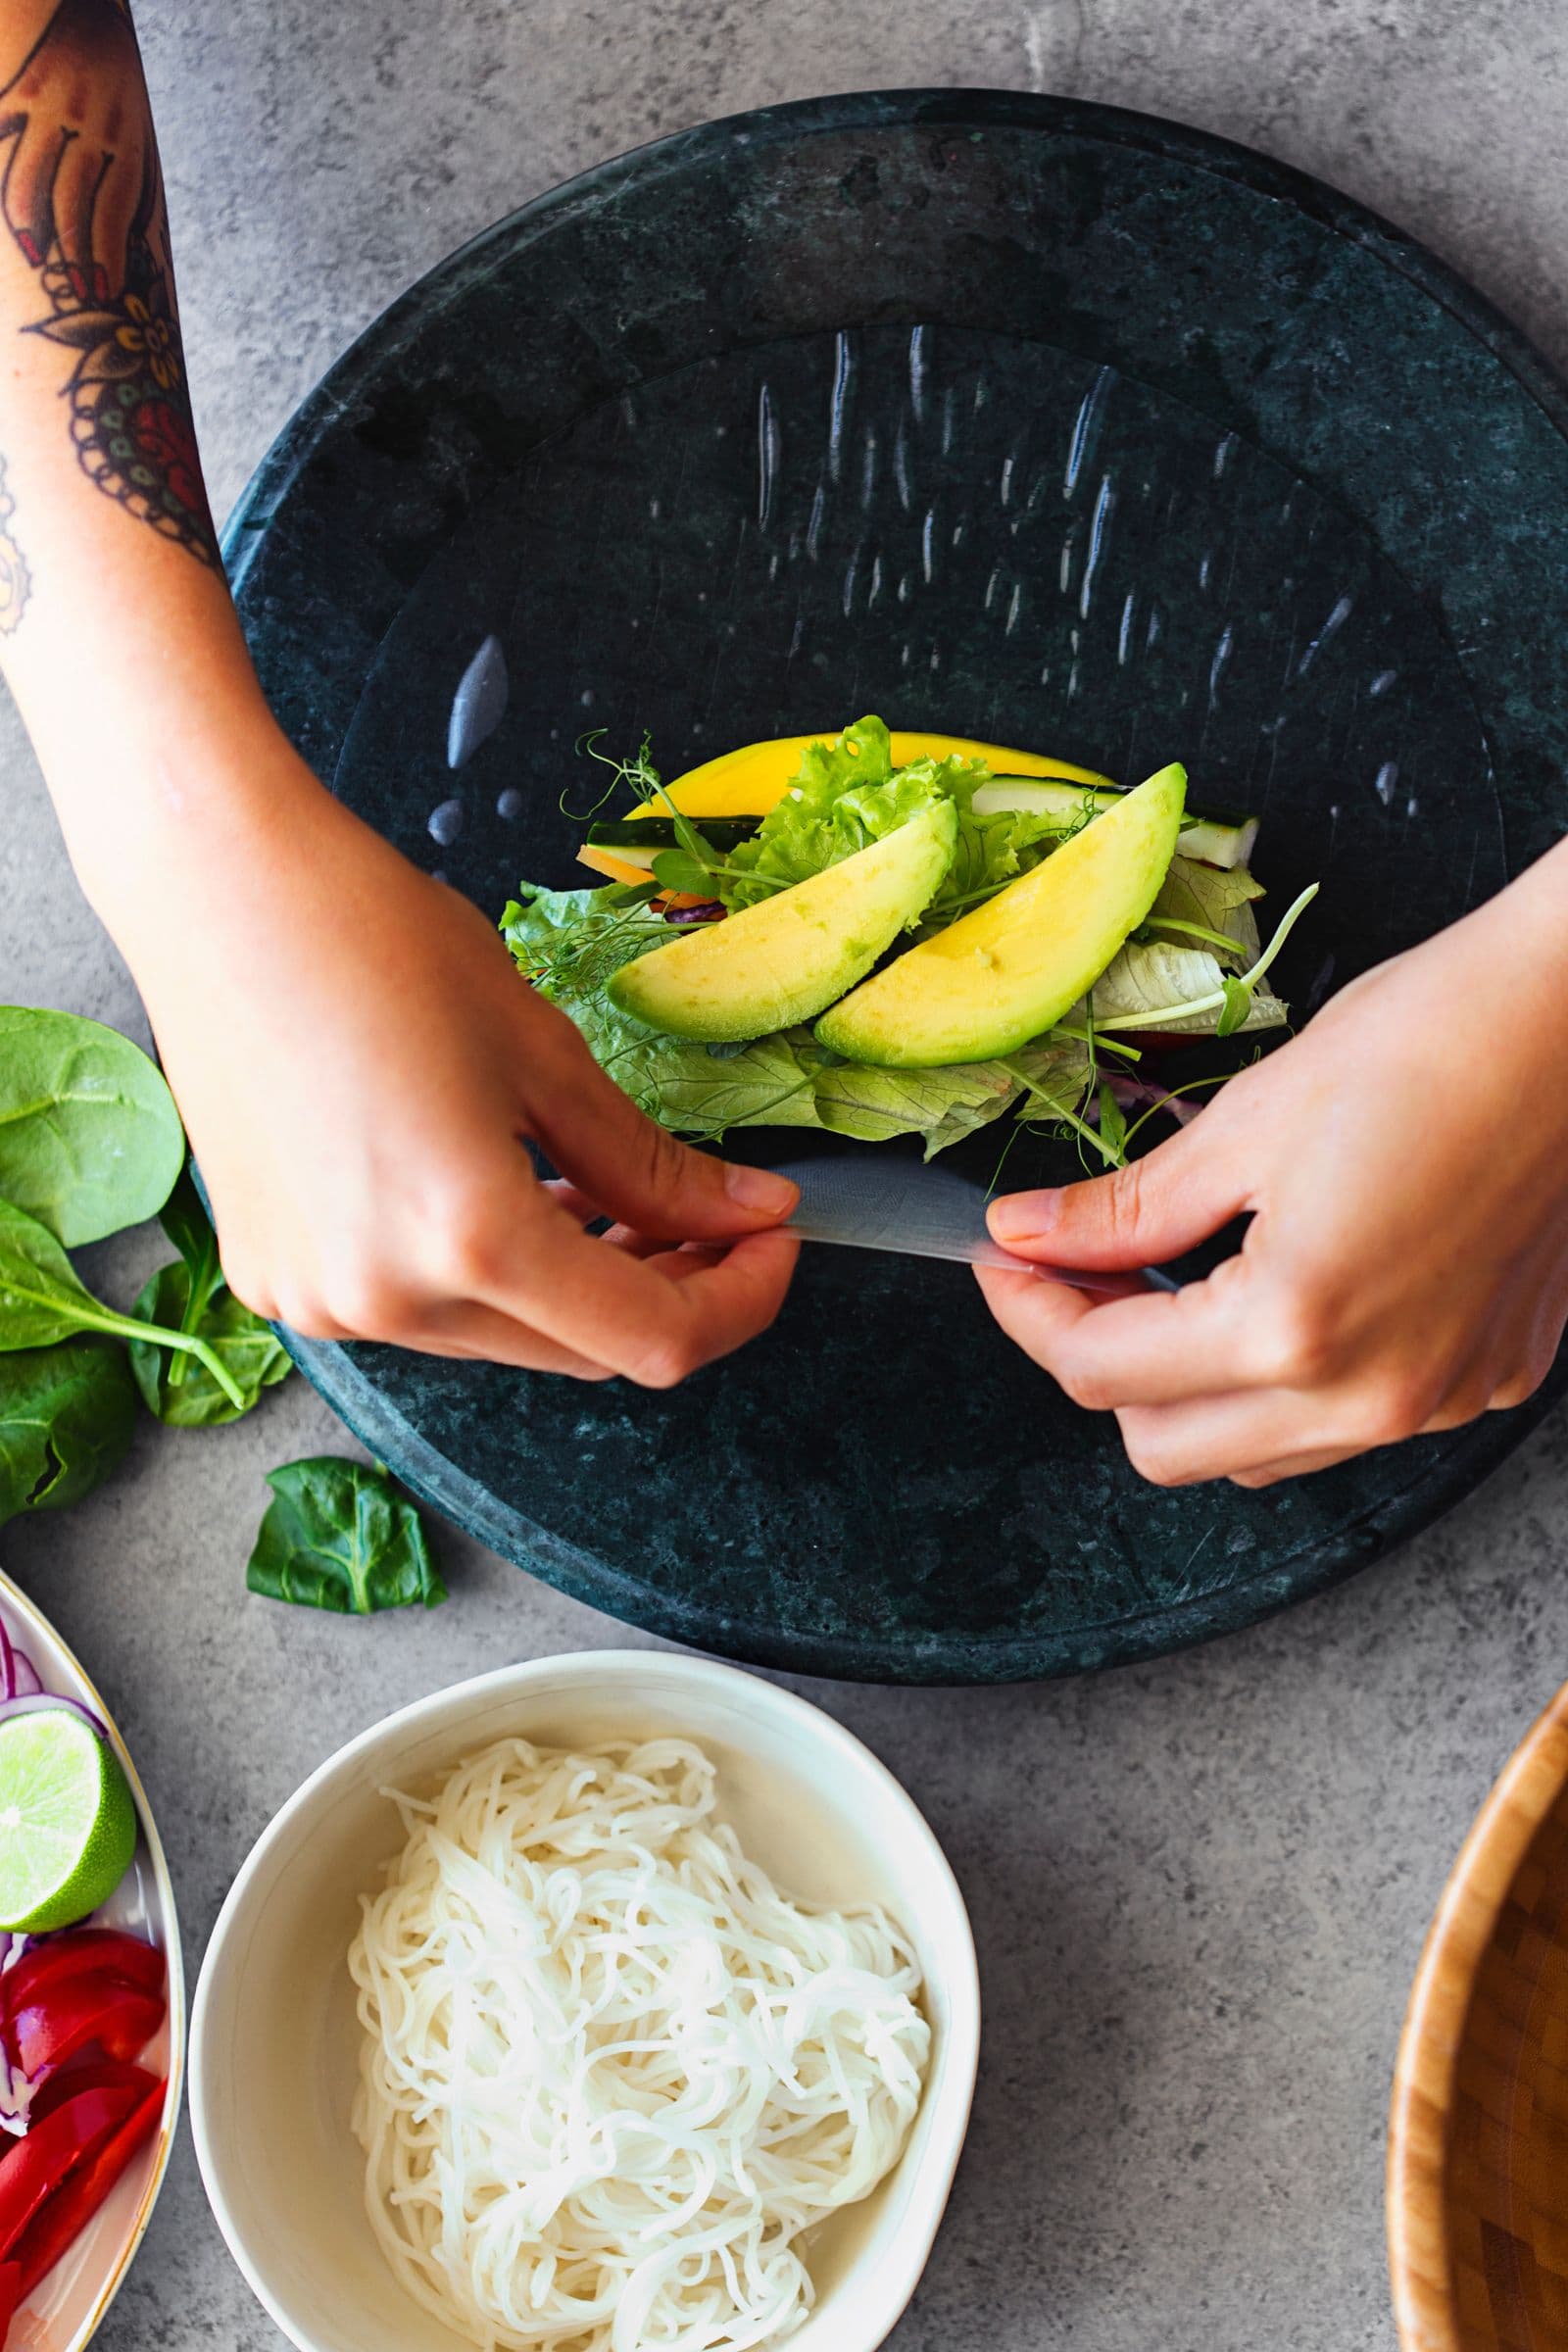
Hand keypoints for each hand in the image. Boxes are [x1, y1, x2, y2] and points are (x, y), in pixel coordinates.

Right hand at [0, 0, 153, 297]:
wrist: (85, 19)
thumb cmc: (111, 102)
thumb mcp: (130, 140)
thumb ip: (119, 190)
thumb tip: (118, 259)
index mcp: (123, 141)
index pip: (113, 206)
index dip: (106, 251)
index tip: (104, 292)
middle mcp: (86, 124)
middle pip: (73, 198)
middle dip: (73, 251)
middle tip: (75, 294)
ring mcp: (47, 109)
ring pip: (31, 174)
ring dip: (28, 223)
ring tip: (33, 257)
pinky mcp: (16, 96)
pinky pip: (4, 139)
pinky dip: (3, 181)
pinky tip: (9, 221)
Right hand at [98, 733, 799, 1384]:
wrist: (218, 893)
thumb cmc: (373, 942)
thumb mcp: (545, 1054)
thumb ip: (652, 1164)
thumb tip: (747, 1214)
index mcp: (468, 1238)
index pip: (653, 1340)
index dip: (739, 1301)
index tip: (772, 1243)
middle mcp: (387, 1298)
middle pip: (580, 1351)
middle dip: (668, 1291)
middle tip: (718, 1219)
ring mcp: (320, 1301)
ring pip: (502, 1337)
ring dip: (577, 1284)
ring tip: (617, 1199)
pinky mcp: (278, 1280)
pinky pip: (420, 1309)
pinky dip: (488, 1271)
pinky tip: (516, 1194)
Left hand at [977, 846, 1567, 1484]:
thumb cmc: (1431, 1040)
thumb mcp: (1247, 1120)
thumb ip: (1125, 1206)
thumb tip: (1030, 1235)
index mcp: (1293, 1327)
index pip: (1101, 1371)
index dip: (1029, 1313)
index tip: (1006, 1259)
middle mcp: (1369, 1395)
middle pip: (1163, 1445)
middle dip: (1099, 1363)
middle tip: (1076, 1272)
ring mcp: (1434, 1400)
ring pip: (1253, 1452)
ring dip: (1188, 1386)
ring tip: (1170, 1281)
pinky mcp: (1483, 1381)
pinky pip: (1344, 1422)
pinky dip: (1285, 1379)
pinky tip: (1279, 1289)